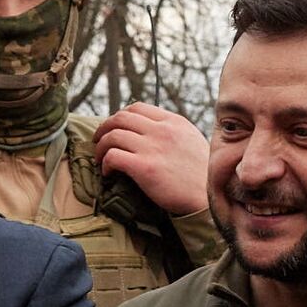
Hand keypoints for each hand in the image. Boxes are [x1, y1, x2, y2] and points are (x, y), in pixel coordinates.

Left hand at [92, 103, 208, 216]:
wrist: (208, 198)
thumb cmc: (202, 176)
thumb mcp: (192, 142)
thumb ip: (173, 133)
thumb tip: (151, 132)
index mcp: (173, 122)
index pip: (137, 108)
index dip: (119, 117)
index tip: (114, 129)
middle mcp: (162, 130)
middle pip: (120, 118)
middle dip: (104, 128)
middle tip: (98, 141)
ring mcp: (153, 147)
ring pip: (112, 135)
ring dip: (100, 146)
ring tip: (99, 158)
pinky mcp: (145, 167)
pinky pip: (112, 156)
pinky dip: (104, 163)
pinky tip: (107, 172)